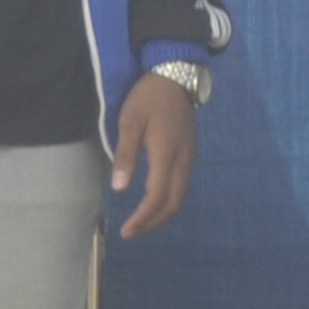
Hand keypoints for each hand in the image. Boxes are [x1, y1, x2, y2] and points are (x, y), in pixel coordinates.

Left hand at [110, 72, 197, 236]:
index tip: (126, 230)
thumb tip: (119, 188)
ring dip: (161, 213)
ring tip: (141, 221)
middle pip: (173, 202)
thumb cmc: (147, 98)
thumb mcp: (129, 122)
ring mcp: (189, 157)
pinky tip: (153, 200)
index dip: (143, 217)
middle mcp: (183, 160)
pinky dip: (167, 200)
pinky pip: (181, 185)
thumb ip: (125, 155)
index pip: (157, 196)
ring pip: (180, 195)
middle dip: (153, 222)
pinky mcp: (189, 153)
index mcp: (166, 153)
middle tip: (132, 232)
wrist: (175, 76)